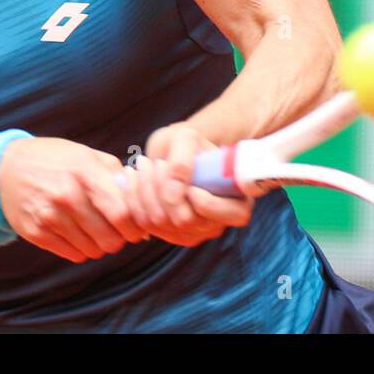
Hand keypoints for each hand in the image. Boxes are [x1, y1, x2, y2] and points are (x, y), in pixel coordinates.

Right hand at [0, 137, 149, 262]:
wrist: (7, 168)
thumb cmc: (56, 160)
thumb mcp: (87, 156)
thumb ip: (117, 176)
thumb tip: (142, 202)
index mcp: (85, 172)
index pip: (122, 213)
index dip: (135, 226)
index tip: (137, 227)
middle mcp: (67, 195)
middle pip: (110, 238)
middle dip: (119, 238)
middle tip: (116, 231)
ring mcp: (49, 215)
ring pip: (93, 250)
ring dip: (100, 245)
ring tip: (95, 230)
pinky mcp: (36, 232)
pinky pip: (73, 255)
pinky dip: (81, 249)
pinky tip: (77, 233)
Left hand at [125, 122, 253, 247]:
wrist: (172, 151)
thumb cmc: (186, 144)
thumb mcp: (186, 139)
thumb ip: (183, 163)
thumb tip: (175, 196)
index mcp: (239, 199)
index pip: (232, 215)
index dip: (208, 202)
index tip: (190, 182)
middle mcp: (219, 222)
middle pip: (187, 220)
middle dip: (163, 188)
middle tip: (155, 162)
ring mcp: (194, 232)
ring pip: (162, 222)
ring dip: (145, 190)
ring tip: (143, 165)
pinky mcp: (170, 234)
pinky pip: (146, 224)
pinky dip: (135, 200)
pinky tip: (135, 180)